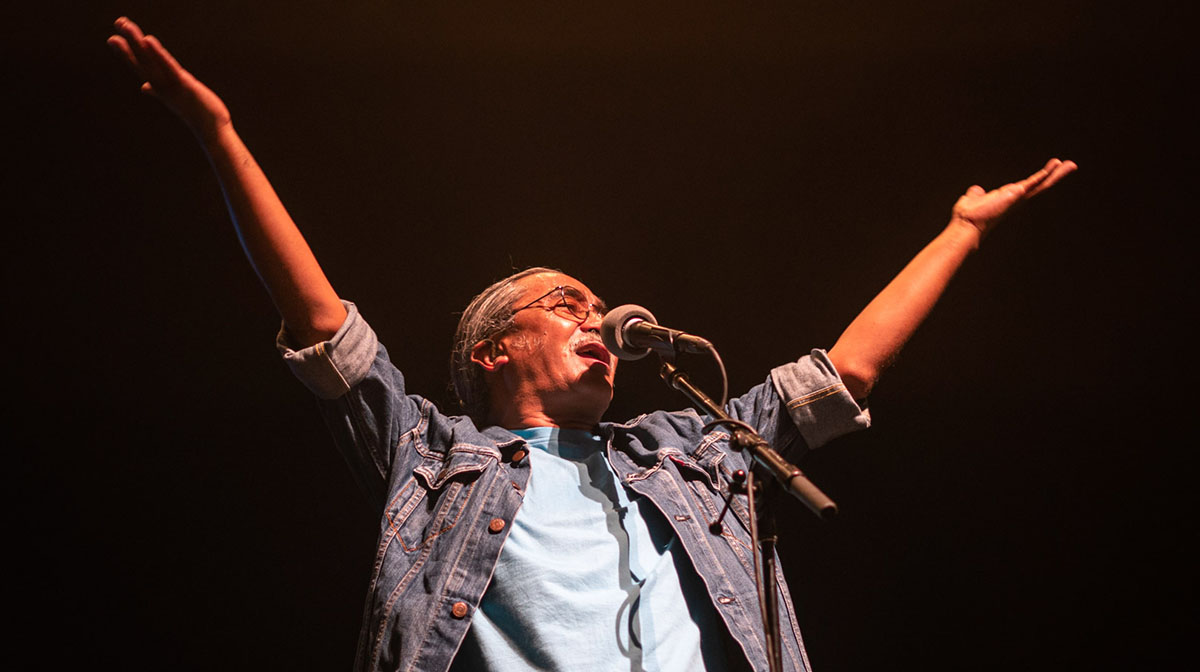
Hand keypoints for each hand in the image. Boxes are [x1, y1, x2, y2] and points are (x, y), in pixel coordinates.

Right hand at [107, 17, 230, 140]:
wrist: (212, 131)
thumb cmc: (197, 113)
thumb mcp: (176, 98)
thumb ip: (158, 91)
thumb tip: (145, 87)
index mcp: (160, 86)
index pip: (140, 66)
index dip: (126, 53)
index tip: (112, 39)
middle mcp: (161, 85)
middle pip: (142, 60)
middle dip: (129, 41)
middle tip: (118, 21)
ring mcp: (170, 86)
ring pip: (150, 60)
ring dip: (137, 42)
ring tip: (126, 25)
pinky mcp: (184, 85)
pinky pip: (168, 67)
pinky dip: (157, 54)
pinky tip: (148, 40)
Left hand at [951, 158, 1077, 235]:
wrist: (966, 224)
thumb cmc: (968, 216)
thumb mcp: (974, 199)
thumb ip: (976, 194)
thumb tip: (976, 191)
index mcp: (1008, 197)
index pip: (1029, 186)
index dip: (1040, 178)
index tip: (1051, 169)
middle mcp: (1016, 198)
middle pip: (1040, 185)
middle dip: (1055, 175)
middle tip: (1071, 165)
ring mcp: (1017, 198)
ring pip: (1040, 184)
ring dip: (1055, 174)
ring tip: (1070, 165)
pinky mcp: (1015, 195)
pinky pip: (1032, 183)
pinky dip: (1042, 175)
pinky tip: (1054, 167)